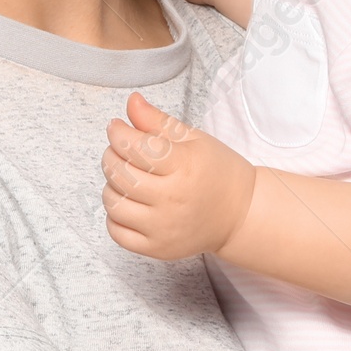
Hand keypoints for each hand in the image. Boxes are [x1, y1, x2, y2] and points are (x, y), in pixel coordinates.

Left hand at [102, 92, 256, 260]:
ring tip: (127, 177)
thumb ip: (158, 121)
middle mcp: (173, 199)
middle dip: (111, 156)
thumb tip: (131, 102)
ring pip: (113, 203)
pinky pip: (117, 232)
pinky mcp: (157, 248)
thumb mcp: (193, 139)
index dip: (117, 133)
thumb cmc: (217, 172)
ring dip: (112, 186)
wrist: (240, 215)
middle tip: (120, 151)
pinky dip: (115, 215)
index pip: (134, 147)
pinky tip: (129, 203)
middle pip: (119, 175)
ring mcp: (164, 228)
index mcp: (185, 166)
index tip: (116, 128)